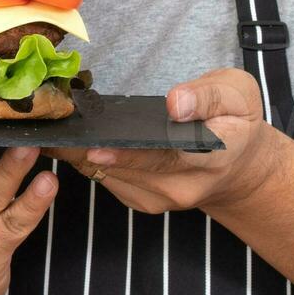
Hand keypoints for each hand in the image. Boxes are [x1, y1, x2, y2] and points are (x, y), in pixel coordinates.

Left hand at [46, 67, 282, 214]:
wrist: (240, 165)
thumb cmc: (235, 121)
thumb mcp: (238, 94)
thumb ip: (208, 96)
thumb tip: (176, 103)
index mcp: (210, 157)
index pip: (165, 157)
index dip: (129, 153)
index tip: (97, 145)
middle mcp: (182, 186)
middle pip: (128, 169)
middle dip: (89, 147)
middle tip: (54, 127)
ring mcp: (161, 198)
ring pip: (110, 175)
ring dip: (82, 153)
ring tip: (55, 128)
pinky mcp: (143, 200)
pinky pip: (107, 179)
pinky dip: (86, 159)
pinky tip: (72, 138)